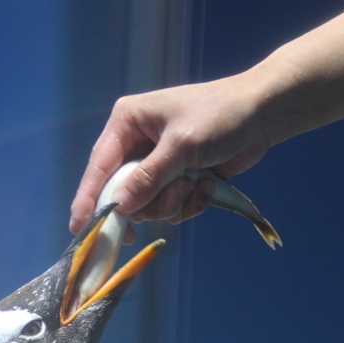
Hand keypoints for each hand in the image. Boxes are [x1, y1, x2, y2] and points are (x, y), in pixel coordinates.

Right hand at [69, 70, 273, 241]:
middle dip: (151, 201)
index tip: (80, 227)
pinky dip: (191, 203)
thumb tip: (119, 206)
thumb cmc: (221, 116)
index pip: (100, 167)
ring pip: (149, 206)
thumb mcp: (182, 145)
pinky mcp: (178, 179)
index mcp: (128, 123)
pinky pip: (172, 207)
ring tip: (197, 183)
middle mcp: (137, 144)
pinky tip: (208, 185)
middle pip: (123, 193)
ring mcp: (158, 164)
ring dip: (174, 203)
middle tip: (176, 193)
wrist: (263, 115)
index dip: (89, 199)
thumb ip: (149, 177)